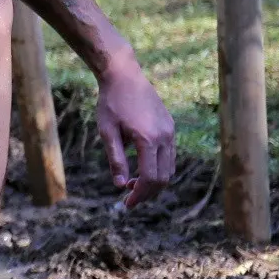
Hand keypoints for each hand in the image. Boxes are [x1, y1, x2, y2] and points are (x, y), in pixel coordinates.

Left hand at [96, 62, 175, 207]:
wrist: (124, 75)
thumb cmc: (111, 103)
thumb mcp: (107, 132)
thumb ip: (116, 160)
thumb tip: (120, 185)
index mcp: (148, 139)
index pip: (150, 178)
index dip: (139, 194)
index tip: (126, 204)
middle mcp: (165, 137)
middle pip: (163, 177)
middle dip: (147, 192)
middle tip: (128, 198)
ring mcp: (170, 132)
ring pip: (169, 168)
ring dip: (154, 182)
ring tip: (132, 184)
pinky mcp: (170, 127)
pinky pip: (169, 156)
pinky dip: (158, 168)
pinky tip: (141, 169)